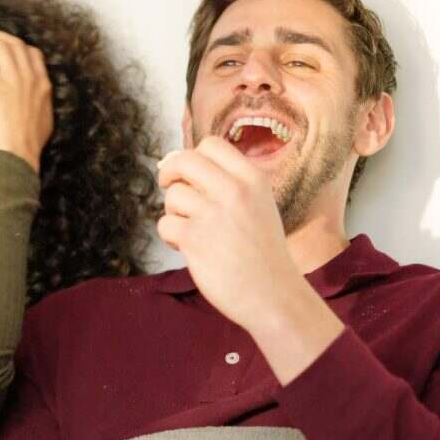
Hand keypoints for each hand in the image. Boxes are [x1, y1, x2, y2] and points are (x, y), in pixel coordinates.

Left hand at [0, 30, 52, 172]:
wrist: (17, 156)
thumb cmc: (28, 148)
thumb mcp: (44, 123)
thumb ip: (40, 107)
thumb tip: (34, 106)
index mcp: (42, 86)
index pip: (34, 54)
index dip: (19, 48)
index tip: (8, 49)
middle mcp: (30, 77)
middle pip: (16, 45)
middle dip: (2, 38)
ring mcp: (12, 79)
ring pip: (0, 45)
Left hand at [156, 136, 341, 382]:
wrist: (274, 295)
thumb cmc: (263, 254)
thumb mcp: (259, 206)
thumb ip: (227, 184)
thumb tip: (177, 162)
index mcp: (253, 179)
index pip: (211, 144)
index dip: (193, 156)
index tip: (189, 173)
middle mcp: (234, 191)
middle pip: (183, 160)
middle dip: (169, 172)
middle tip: (170, 186)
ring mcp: (213, 214)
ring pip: (172, 195)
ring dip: (174, 213)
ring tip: (192, 231)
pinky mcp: (194, 239)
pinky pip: (165, 225)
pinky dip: (171, 237)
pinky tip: (188, 248)